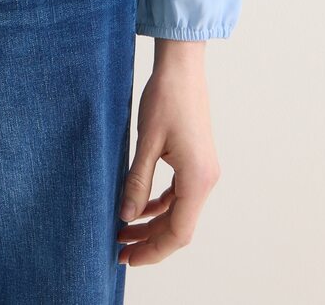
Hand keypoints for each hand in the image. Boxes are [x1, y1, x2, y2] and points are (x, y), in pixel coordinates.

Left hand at [116, 43, 221, 266]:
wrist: (182, 66)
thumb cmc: (165, 97)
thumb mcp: (146, 141)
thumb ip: (137, 182)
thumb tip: (126, 216)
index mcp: (197, 179)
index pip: (178, 232)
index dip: (152, 250)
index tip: (127, 258)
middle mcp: (205, 179)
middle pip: (179, 226)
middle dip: (150, 241)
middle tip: (119, 249)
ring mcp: (203, 171)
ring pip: (179, 211)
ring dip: (153, 223)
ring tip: (124, 230)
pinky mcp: (196, 161)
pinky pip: (179, 194)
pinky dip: (160, 205)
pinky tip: (139, 206)